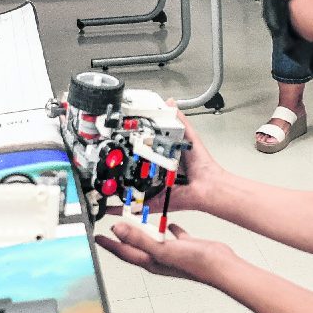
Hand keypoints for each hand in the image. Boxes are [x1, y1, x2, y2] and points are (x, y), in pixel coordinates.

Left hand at [95, 221, 236, 283]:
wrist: (220, 267)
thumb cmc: (194, 263)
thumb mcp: (162, 248)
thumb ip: (139, 239)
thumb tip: (117, 229)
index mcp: (150, 260)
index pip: (123, 251)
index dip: (108, 244)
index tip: (97, 237)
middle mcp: (158, 258)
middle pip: (135, 245)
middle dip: (123, 236)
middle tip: (112, 225)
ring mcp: (172, 253)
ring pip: (153, 239)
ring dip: (144, 230)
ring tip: (136, 219)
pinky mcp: (185, 247)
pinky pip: (173, 236)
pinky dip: (168, 229)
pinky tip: (170, 222)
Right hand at [104, 101, 225, 217]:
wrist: (207, 186)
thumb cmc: (201, 165)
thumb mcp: (188, 137)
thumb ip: (178, 120)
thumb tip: (169, 103)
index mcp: (160, 158)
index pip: (139, 152)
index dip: (128, 148)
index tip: (116, 143)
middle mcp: (153, 174)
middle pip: (130, 170)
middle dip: (118, 167)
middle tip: (109, 163)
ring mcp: (151, 189)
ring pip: (128, 188)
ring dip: (116, 188)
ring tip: (104, 183)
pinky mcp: (152, 202)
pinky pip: (134, 207)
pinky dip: (119, 209)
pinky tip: (108, 208)